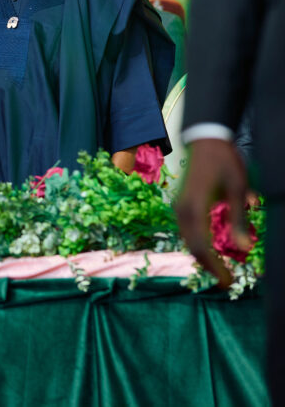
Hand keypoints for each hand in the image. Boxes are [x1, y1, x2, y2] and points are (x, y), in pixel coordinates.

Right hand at [175, 138, 250, 286]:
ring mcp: (179, 206)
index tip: (228, 282)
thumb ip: (238, 220)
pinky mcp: (182, 204)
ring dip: (202, 256)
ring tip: (220, 269)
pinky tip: (210, 250)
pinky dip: (197, 244)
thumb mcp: (238, 190)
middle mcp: (182, 209)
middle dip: (208, 266)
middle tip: (226, 282)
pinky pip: (187, 230)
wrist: (206, 140)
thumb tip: (244, 248)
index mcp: (195, 207)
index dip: (214, 266)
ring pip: (187, 239)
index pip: (201, 245)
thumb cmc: (225, 162)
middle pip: (191, 245)